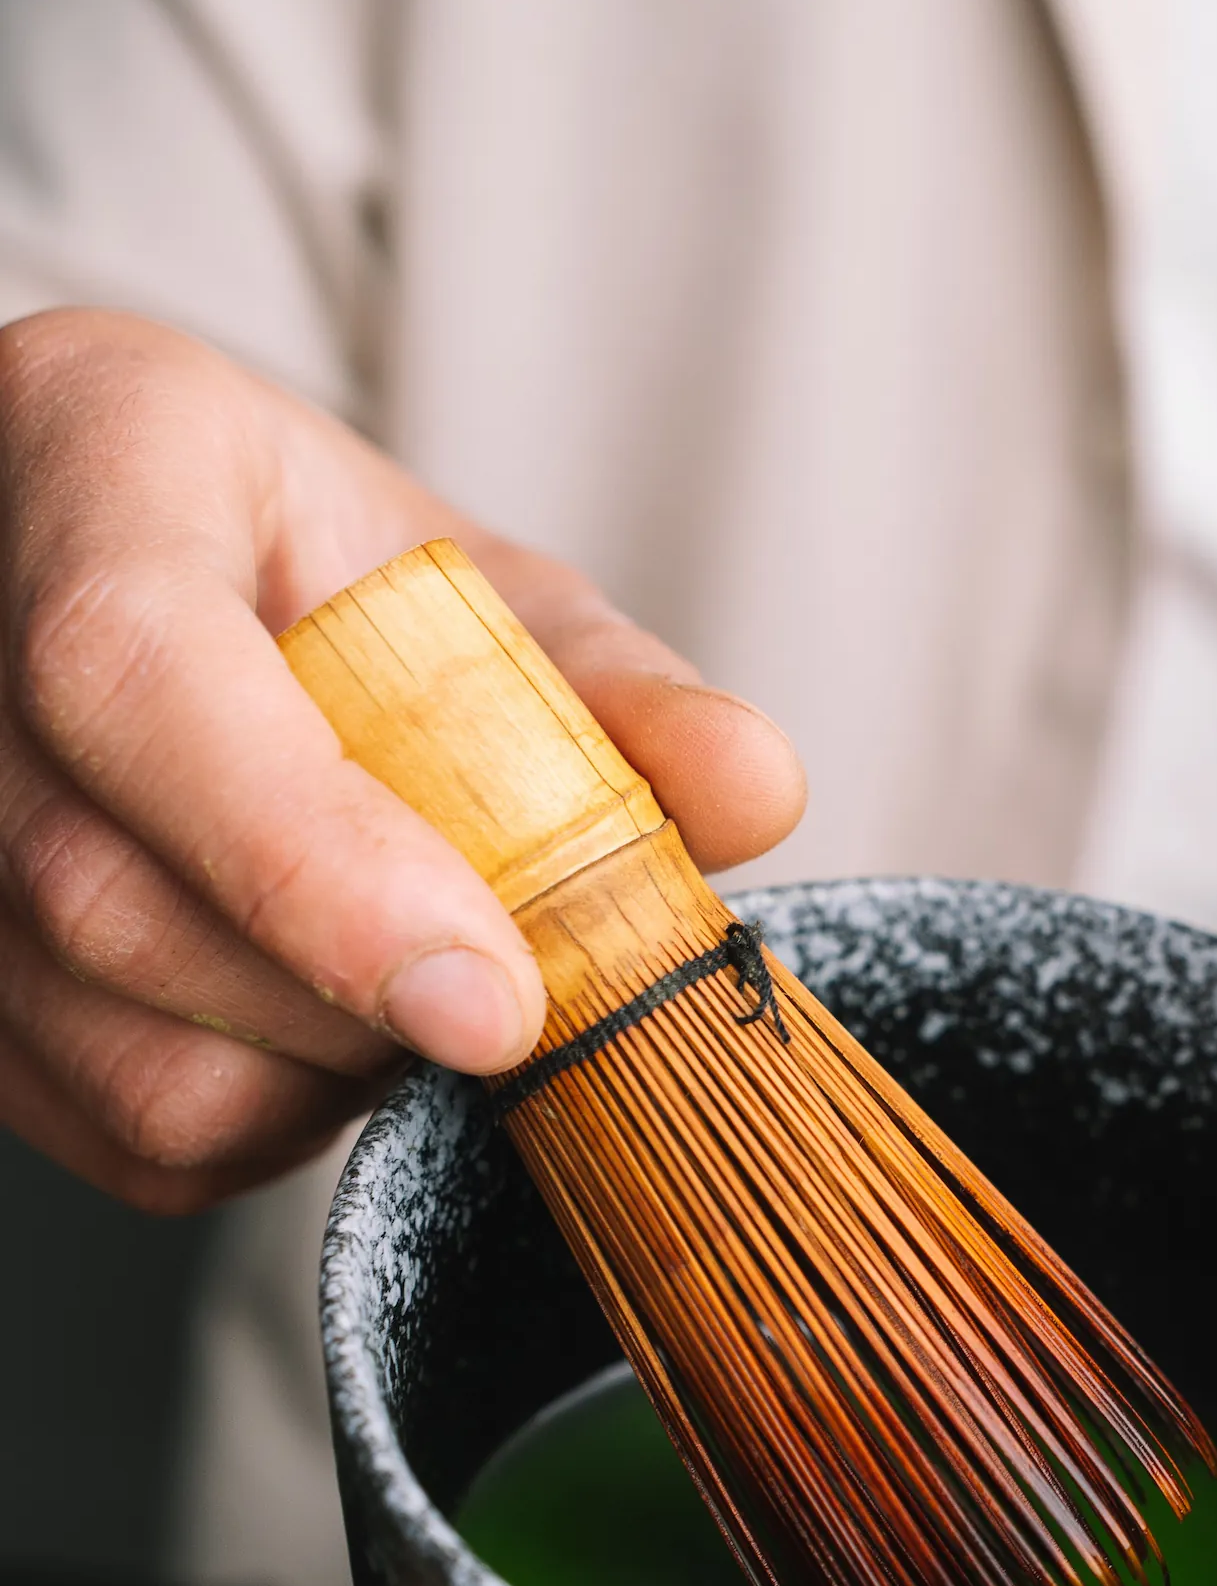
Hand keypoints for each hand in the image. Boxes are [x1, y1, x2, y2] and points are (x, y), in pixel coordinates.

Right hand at [0, 309, 804, 1209]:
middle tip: (506, 991)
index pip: (129, 672)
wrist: (126, 567)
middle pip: (111, 900)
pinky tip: (313, 1031)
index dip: (312, 861)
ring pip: (114, 1051)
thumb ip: (605, 684)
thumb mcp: (459, 573)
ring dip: (319, 1077)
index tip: (493, 999)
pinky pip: (112, 1134)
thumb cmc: (292, 566)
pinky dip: (261, 1129)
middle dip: (357, 1003)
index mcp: (90, 451)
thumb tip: (756, 791)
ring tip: (404, 981)